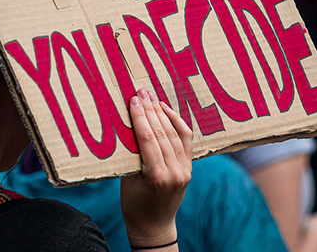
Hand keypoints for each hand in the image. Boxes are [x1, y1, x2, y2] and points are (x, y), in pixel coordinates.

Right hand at [120, 89, 192, 248]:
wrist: (154, 226)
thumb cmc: (133, 204)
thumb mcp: (126, 179)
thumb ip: (131, 154)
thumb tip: (129, 123)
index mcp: (155, 176)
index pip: (148, 138)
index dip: (140, 116)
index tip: (133, 99)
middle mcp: (174, 172)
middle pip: (162, 133)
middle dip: (150, 109)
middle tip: (141, 91)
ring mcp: (184, 170)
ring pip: (174, 134)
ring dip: (162, 112)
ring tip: (151, 97)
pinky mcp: (189, 168)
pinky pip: (185, 139)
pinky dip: (176, 122)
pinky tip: (166, 109)